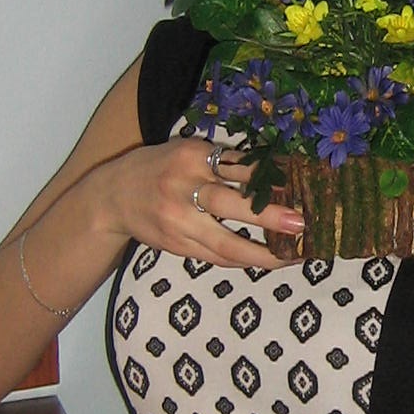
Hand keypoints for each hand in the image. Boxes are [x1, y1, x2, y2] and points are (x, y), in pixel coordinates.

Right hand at [99, 136, 303, 268]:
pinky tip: (266, 261)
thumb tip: (277, 171)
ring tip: (293, 257)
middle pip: (229, 204)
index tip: (300, 184)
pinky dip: (243, 261)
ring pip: (225, 244)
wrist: (112, 199)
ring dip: (262, 254)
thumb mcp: (187, 152)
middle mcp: (183, 188)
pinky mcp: (177, 247)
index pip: (237, 166)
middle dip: (268, 216)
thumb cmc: (160, 169)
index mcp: (190, 157)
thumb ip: (223, 161)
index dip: (270, 177)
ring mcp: (178, 222)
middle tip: (301, 224)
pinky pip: (215, 257)